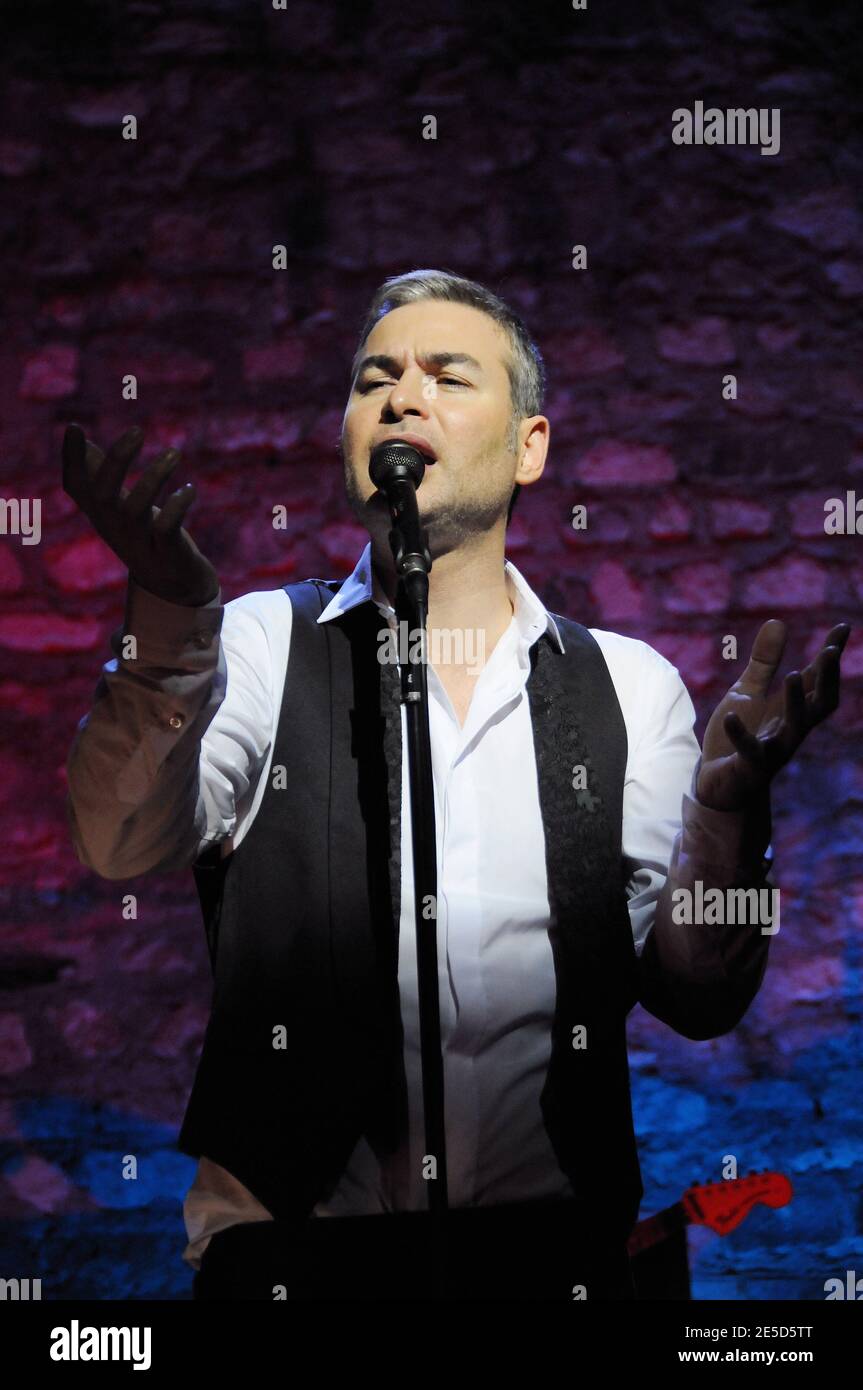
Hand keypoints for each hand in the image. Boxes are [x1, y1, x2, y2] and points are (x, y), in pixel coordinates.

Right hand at [62, 423, 219, 606]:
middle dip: (117, 460)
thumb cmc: (146, 538)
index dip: (72, 460)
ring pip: (135, 510)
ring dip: (154, 477)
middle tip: (137, 430)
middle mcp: (115, 529)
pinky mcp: (168, 556)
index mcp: (102, 515)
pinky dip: (176, 507)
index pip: (76, 488)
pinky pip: (165, 530)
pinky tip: (189, 490)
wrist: (176, 588)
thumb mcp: (119, 505)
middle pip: (103, 495)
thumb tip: (73, 431)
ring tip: (174, 453)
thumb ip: (98, 473)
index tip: (74, 428)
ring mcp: (140, 545)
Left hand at [695, 618, 850, 811]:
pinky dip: (740, 734)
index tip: (844, 627)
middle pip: (819, 704)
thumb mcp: (748, 692)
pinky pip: (749, 751)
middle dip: (827, 679)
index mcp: (791, 710)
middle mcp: (790, 729)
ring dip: (796, 702)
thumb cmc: (738, 736)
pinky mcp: (749, 767)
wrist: (718, 782)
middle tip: (831, 652)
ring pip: (794, 728)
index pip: (817, 680)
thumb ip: (763, 663)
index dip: (830, 656)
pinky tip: (730, 716)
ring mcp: (773, 749)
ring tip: (793, 674)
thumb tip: (778, 621)